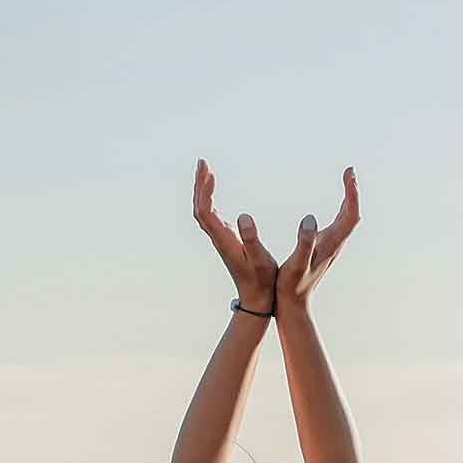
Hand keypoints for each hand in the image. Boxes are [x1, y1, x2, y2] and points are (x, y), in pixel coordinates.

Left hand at [193, 158, 276, 314]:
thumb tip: (242, 216)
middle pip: (199, 209)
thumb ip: (252, 239)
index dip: (205, 191)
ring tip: (206, 170)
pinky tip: (213, 190)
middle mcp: (218, 239)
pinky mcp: (226, 240)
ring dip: (202, 191)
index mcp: (224, 241)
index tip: (210, 172)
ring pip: (203, 212)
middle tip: (202, 162)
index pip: (205, 212)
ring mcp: (220, 240)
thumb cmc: (262, 281)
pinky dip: (208, 199)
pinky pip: (210, 215)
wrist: (256, 300)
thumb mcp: (261, 260)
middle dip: (199, 185)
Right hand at [276, 166, 360, 317]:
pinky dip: (342, 209)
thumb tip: (310, 219)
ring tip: (347, 180)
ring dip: (349, 199)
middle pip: (352, 215)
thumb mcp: (296, 265)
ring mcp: (332, 247)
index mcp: (331, 246)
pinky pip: (339, 224)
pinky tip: (338, 204)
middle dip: (352, 191)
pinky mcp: (325, 248)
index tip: (349, 175)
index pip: (350, 216)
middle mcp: (335, 245)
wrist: (293, 306)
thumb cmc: (291, 286)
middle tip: (349, 171)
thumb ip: (304, 244)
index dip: (352, 194)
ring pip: (347, 220)